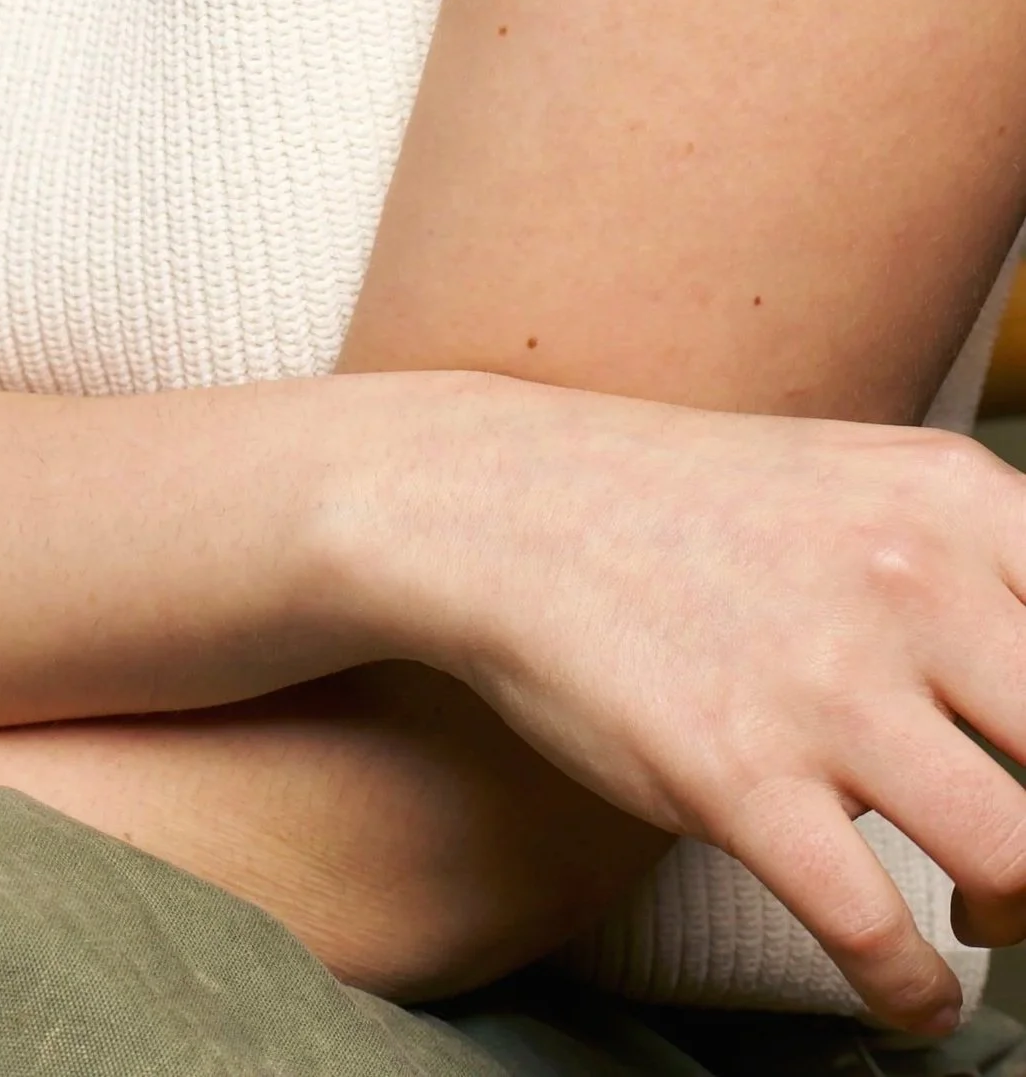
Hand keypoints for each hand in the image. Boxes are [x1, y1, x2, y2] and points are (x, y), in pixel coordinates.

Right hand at [350, 375, 1025, 1032]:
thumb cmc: (700, 507)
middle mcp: (909, 580)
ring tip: (980, 916)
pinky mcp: (738, 777)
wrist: (506, 502)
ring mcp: (823, 682)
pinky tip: (907, 992)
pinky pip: (880, 936)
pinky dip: (915, 995)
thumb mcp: (871, 484)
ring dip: (1017, 922)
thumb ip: (990, 566)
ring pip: (1017, 863)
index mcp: (955, 499)